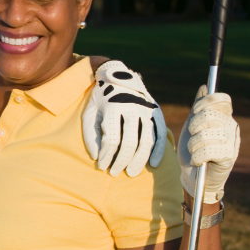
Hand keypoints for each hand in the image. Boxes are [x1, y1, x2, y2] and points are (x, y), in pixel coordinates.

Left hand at [83, 61, 166, 176]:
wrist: (118, 76)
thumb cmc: (100, 99)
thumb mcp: (90, 112)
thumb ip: (90, 134)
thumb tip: (96, 157)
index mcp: (113, 107)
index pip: (111, 139)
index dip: (106, 156)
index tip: (102, 166)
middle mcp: (132, 108)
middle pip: (129, 142)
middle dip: (121, 161)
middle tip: (115, 173)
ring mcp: (146, 109)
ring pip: (146, 140)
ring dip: (139, 160)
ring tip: (131, 172)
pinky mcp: (155, 112)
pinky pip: (159, 134)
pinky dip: (159, 150)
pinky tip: (154, 164)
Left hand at [178, 85, 239, 203]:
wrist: (193, 176)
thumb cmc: (193, 149)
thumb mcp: (192, 126)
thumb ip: (198, 107)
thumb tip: (204, 87)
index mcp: (224, 116)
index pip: (222, 99)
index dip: (206, 102)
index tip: (195, 111)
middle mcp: (231, 126)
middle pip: (209, 114)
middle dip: (193, 126)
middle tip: (192, 136)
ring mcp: (232, 141)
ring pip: (205, 133)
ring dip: (193, 145)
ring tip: (194, 151)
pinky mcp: (229, 156)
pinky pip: (208, 150)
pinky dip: (197, 157)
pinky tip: (198, 161)